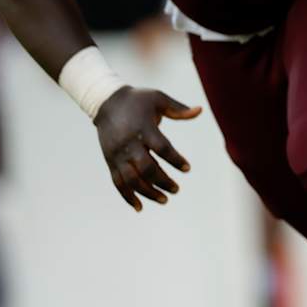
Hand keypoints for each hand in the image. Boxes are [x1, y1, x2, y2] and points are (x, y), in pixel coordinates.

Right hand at [95, 86, 200, 211]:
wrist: (106, 103)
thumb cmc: (138, 100)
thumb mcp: (158, 99)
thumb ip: (178, 109)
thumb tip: (200, 110)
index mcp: (143, 128)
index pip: (161, 148)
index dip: (175, 159)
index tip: (187, 169)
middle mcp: (129, 143)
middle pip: (146, 167)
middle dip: (162, 181)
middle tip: (176, 189)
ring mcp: (117, 154)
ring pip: (131, 179)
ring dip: (147, 192)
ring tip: (164, 200)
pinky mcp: (110, 161)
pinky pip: (117, 182)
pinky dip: (127, 196)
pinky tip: (139, 207)